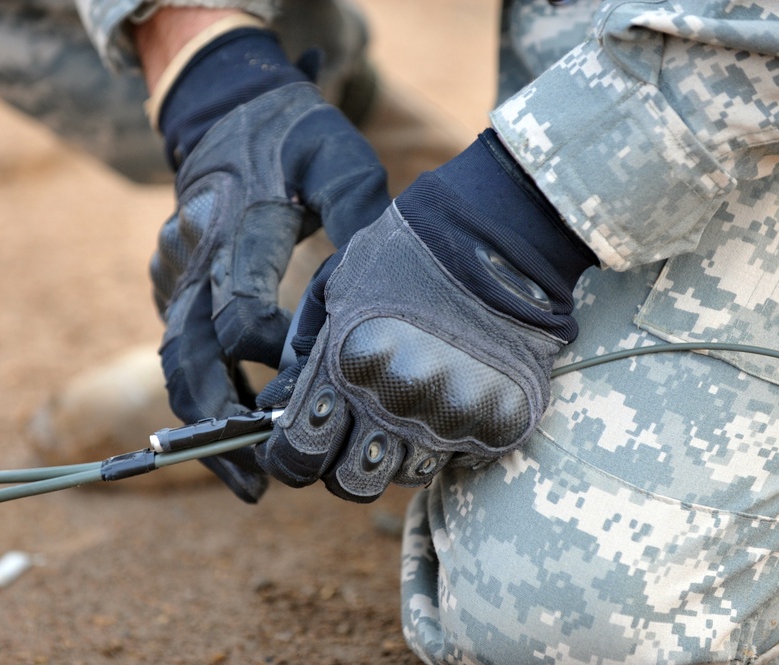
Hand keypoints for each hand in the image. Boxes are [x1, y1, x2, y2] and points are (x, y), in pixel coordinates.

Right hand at [148, 22, 388, 501]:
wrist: (225, 107)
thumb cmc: (292, 133)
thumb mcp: (337, 157)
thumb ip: (360, 214)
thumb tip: (383, 281)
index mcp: (236, 223)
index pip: (243, 312)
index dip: (276, 359)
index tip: (314, 384)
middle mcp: (193, 253)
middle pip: (190, 352)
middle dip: (222, 421)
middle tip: (259, 482)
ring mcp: (173, 269)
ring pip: (175, 358)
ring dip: (204, 420)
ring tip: (243, 480)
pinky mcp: (168, 280)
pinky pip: (178, 344)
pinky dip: (203, 389)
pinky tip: (236, 425)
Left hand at [255, 130, 596, 501]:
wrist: (501, 235)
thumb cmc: (408, 253)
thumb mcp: (337, 286)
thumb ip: (304, 352)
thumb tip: (276, 404)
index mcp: (345, 365)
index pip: (299, 450)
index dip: (288, 456)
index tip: (294, 447)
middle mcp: (395, 401)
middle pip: (350, 484)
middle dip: (340, 467)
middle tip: (351, 438)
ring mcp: (450, 417)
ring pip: (406, 477)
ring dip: (397, 453)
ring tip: (407, 406)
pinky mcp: (499, 423)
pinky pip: (458, 458)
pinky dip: (447, 440)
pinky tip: (448, 397)